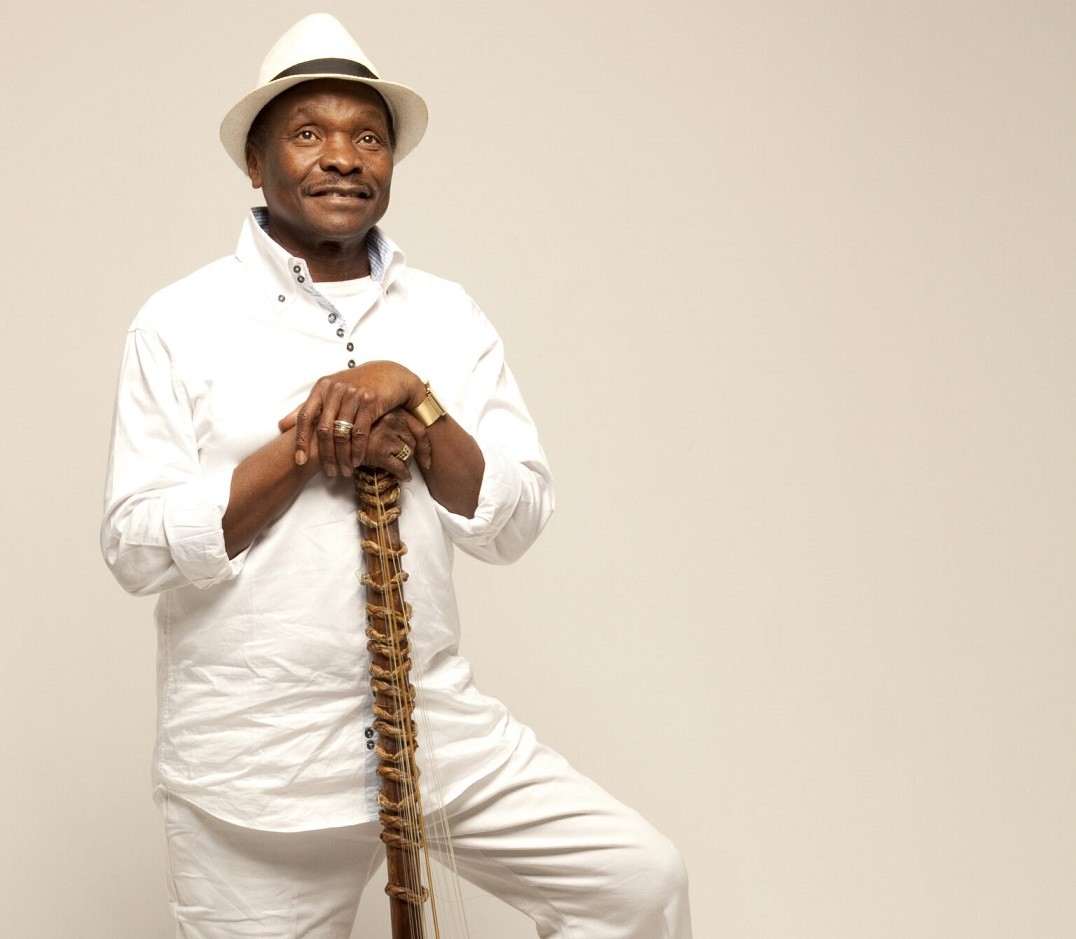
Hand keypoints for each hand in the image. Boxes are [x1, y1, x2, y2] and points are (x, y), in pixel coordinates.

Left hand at [290, 361, 425, 477]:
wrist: (391, 374)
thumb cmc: (359, 385)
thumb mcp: (332, 391)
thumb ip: (309, 407)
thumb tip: (283, 424)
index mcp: (322, 386)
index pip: (305, 416)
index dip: (300, 440)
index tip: (299, 460)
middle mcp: (336, 389)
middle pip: (324, 429)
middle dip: (325, 454)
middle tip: (329, 471)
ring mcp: (353, 395)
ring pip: (342, 433)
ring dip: (342, 456)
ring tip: (343, 470)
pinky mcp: (370, 401)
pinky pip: (360, 432)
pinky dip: (357, 450)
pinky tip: (356, 461)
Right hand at [362, 409, 432, 479]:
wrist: (334, 439)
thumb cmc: (355, 432)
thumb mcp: (377, 420)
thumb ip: (394, 425)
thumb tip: (414, 444)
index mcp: (394, 411)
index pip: (420, 430)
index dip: (426, 447)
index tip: (427, 460)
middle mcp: (393, 420)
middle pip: (413, 443)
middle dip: (409, 456)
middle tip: (401, 462)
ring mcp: (387, 435)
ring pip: (408, 455)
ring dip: (404, 464)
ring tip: (396, 467)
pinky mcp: (381, 451)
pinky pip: (400, 468)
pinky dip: (403, 475)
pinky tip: (402, 477)